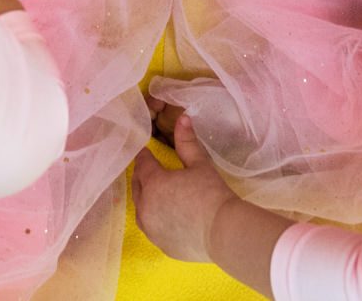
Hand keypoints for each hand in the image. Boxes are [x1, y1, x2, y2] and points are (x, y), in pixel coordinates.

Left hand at [133, 112, 239, 265]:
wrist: (224, 232)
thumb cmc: (212, 194)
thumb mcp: (200, 165)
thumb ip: (187, 142)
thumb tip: (183, 117)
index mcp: (153, 183)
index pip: (143, 164)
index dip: (145, 156)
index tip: (147, 151)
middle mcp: (145, 206)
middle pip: (137, 186)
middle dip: (142, 176)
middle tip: (150, 169)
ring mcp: (151, 228)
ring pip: (140, 209)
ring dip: (145, 198)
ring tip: (156, 193)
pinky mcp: (159, 243)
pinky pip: (151, 227)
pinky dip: (154, 218)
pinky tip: (165, 216)